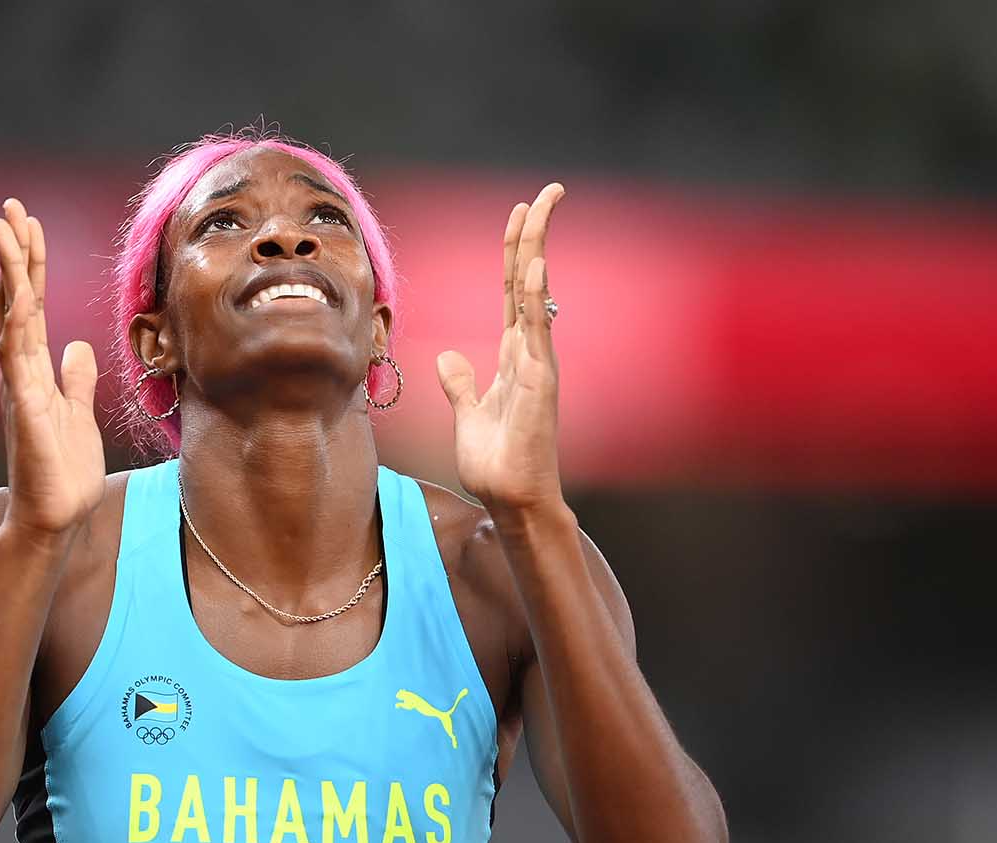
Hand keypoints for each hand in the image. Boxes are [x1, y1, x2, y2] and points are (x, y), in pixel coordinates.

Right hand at [0, 199, 105, 535]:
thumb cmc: (62, 470)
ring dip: (9, 275)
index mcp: (34, 369)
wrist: (54, 516)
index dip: (30, 263)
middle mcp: (19, 371)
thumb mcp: (78, 413)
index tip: (29, 223)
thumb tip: (79, 348)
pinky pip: (18, 360)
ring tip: (4, 234)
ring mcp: (18, 387)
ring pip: (10, 319)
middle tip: (9, 209)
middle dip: (13, 253)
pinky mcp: (25, 410)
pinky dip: (16, 327)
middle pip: (14, 300)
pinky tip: (17, 298)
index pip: (31, 304)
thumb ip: (76, 379)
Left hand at [436, 183, 566, 514]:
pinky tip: (536, 265)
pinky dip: (536, 296)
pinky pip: (536, 330)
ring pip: (536, 294)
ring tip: (542, 207)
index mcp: (513, 354)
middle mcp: (530, 351)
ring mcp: (538, 363)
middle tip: (548, 190)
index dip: (515, 250)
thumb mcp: (467, 414)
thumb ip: (459, 384)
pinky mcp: (540, 381)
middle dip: (535, 233)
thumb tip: (447, 357)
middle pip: (529, 280)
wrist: (512, 497)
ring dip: (537, 249)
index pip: (514, 290)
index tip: (520, 213)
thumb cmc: (496, 462)